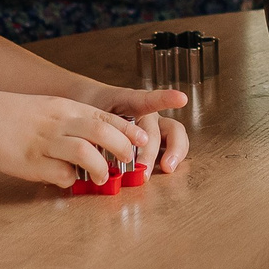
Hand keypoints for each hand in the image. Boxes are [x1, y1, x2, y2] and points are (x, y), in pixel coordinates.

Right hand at [0, 90, 150, 187]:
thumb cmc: (14, 114)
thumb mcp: (48, 108)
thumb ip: (71, 121)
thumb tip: (95, 141)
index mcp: (65, 107)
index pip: (105, 116)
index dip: (128, 129)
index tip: (143, 140)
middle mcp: (59, 122)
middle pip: (101, 133)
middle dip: (121, 148)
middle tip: (128, 162)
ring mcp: (45, 142)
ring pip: (85, 153)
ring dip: (99, 168)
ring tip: (102, 178)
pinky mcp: (31, 162)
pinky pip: (59, 174)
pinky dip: (68, 179)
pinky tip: (65, 179)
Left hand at [78, 83, 192, 173]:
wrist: (87, 104)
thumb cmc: (90, 109)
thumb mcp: (87, 116)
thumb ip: (95, 130)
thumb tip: (94, 148)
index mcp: (129, 102)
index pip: (147, 99)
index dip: (165, 99)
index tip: (181, 99)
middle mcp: (146, 113)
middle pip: (153, 130)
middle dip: (150, 151)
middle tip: (143, 169)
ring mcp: (154, 125)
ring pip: (173, 133)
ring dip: (172, 151)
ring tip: (167, 168)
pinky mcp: (156, 140)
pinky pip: (170, 146)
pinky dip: (172, 157)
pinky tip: (168, 168)